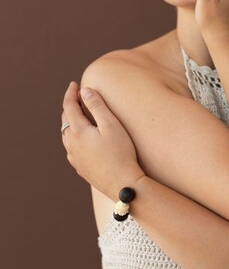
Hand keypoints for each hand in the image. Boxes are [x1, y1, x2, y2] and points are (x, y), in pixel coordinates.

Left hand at [61, 82, 144, 200]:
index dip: (70, 93)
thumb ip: (97, 106)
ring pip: (67, 135)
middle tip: (78, 97)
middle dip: (70, 106)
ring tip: (80, 115)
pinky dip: (75, 136)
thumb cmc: (121, 153)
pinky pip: (72, 147)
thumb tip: (85, 90)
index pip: (68, 106)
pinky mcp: (80, 168)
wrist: (123, 185)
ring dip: (71, 122)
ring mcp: (74, 158)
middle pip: (66, 120)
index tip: (74, 84)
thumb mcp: (111, 124)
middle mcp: (71, 145)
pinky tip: (84, 139)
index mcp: (77, 131)